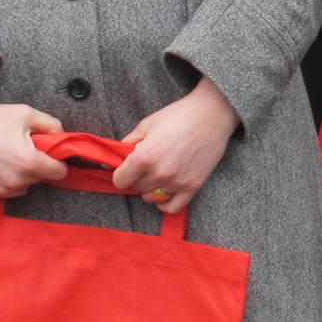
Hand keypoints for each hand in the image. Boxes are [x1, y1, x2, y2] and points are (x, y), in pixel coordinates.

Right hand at [0, 85, 68, 198]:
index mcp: (28, 162)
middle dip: (39, 162)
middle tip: (23, 145)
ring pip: (28, 184)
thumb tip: (63, 138)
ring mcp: (2, 189)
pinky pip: (12, 189)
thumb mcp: (27, 114)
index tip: (48, 149)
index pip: (60, 172)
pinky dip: (11, 178)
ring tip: (10, 153)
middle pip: (43, 177)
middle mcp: (16, 181)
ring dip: (25, 173)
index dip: (58, 159)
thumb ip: (52, 125)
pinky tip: (0, 162)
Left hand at [113, 78, 239, 214]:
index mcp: (144, 157)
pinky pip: (172, 207)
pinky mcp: (193, 186)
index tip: (127, 167)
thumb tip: (109, 162)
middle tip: (146, 164)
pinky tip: (163, 192)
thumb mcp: (146, 125)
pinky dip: (164, 204)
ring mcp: (177, 182)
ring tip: (158, 173)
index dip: (120, 173)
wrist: (211, 114)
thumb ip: (126, 145)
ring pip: (151, 197)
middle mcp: (159, 173)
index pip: (119, 181)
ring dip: (150, 188)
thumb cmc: (178, 116)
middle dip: (137, 177)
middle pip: (136, 188)